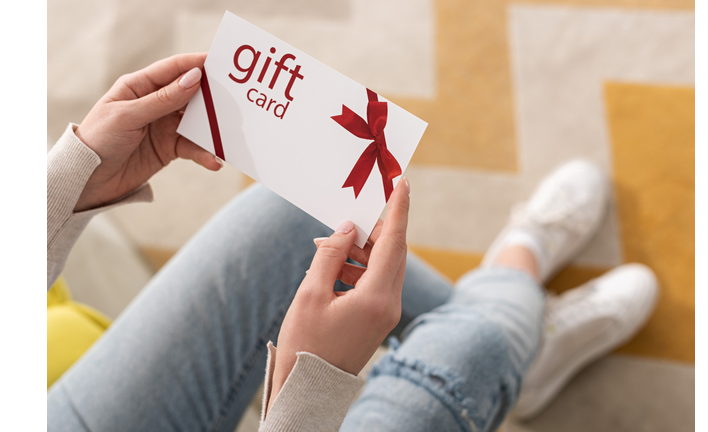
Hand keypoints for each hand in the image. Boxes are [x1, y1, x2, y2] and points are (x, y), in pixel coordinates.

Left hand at [73, 53, 220, 211]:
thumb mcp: (128, 116)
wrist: (88, 180)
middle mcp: (155, 102)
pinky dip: (205, 153)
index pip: (173, 69)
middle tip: (235, 99)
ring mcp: (164, 125)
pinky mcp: (169, 148)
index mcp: (140, 86)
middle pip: (191, 93)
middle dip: (212, 97)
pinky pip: (193, 147)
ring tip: (229, 135)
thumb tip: (194, 78)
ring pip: (196, 121)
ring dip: (212, 128)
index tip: (221, 63)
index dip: (197, 63)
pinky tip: (214, 160)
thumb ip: (163, 99)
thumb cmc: (99, 140)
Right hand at [267, 178, 410, 411]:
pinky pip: (376, 281)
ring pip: (383, 265)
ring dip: (361, 249)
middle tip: (352, 212)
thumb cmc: (305, 344)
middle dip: (374, 228)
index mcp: (377, 297)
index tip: (402, 181)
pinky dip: (358, 267)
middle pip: (393, 251)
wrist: (309, 388)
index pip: (394, 242)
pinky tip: (333, 267)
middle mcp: (390, 303)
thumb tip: (348, 228)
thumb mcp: (311, 294)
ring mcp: (387, 312)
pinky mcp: (379, 317)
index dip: (398, 208)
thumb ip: (331, 255)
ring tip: (330, 245)